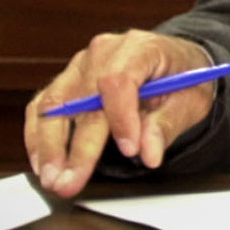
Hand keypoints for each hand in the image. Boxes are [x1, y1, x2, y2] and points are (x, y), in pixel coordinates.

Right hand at [25, 31, 217, 198]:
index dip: (121, 118)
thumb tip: (149, 153)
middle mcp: (105, 51)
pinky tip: (43, 163)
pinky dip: (38, 136)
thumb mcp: (191, 99)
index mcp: (141, 47)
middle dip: (78, 145)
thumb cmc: (183, 77)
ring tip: (53, 179)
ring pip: (55, 103)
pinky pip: (44, 107)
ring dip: (50, 145)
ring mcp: (81, 65)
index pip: (120, 80)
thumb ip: (168, 124)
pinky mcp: (67, 81)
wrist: (176, 61)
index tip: (129, 150)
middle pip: (83, 97)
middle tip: (73, 182)